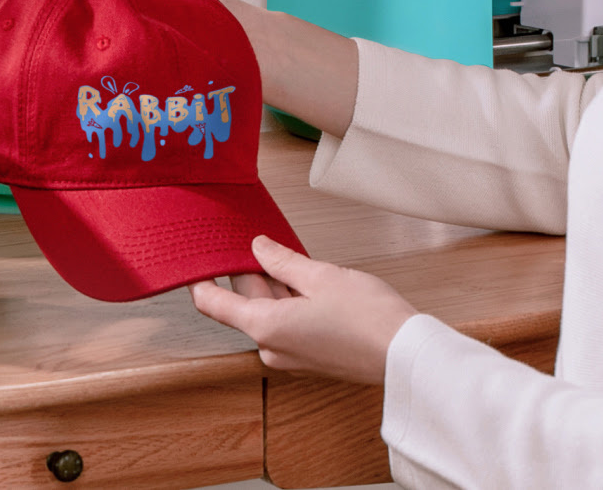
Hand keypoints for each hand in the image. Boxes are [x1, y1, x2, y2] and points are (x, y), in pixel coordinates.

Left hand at [191, 236, 419, 385]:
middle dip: (252, 274)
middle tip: (259, 243)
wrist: (404, 354)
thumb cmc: (369, 319)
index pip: (213, 304)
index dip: (202, 279)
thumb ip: (282, 261)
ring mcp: (290, 357)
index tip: (197, 259)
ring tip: (294, 261)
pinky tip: (310, 286)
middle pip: (245, 305)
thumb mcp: (321, 276)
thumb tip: (259, 248)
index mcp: (265, 327)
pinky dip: (291, 304)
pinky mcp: (308, 359)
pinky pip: (288, 326)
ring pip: (268, 314)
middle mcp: (272, 347)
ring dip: (276, 288)